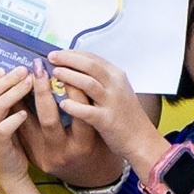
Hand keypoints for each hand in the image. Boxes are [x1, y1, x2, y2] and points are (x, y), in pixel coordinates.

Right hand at [0, 66, 50, 193]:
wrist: (8, 174)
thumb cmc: (8, 141)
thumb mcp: (1, 118)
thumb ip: (6, 100)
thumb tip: (20, 75)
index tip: (4, 68)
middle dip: (8, 79)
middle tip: (25, 71)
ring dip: (14, 92)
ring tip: (30, 84)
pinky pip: (3, 128)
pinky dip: (14, 118)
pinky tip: (25, 113)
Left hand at [35, 49, 154, 163]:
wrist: (142, 140)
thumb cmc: (126, 116)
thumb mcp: (117, 91)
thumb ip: (100, 80)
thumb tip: (74, 69)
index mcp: (117, 76)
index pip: (92, 58)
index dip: (72, 53)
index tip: (57, 53)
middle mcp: (115, 86)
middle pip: (89, 65)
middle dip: (68, 59)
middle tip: (51, 58)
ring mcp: (112, 102)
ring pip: (88, 83)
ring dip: (69, 76)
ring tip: (54, 74)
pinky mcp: (107, 120)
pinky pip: (88, 111)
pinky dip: (74, 106)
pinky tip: (62, 104)